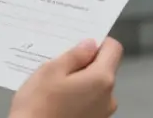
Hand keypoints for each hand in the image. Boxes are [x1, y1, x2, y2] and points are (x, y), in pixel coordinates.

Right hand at [9, 38, 123, 117]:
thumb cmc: (38, 107)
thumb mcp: (51, 71)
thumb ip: (75, 55)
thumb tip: (89, 45)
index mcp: (101, 80)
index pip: (114, 49)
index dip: (99, 42)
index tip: (81, 44)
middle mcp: (108, 98)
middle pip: (104, 69)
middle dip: (85, 64)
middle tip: (60, 65)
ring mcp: (102, 114)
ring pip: (95, 87)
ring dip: (80, 82)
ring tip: (55, 86)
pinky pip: (89, 102)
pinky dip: (77, 97)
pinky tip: (57, 100)